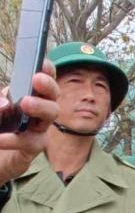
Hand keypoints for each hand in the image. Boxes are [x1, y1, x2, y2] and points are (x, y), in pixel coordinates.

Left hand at [0, 60, 59, 184]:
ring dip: (41, 108)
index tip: (44, 63)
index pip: (42, 82)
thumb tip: (7, 104)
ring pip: (50, 117)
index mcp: (25, 95)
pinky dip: (15, 139)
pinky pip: (31, 142)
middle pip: (52, 97)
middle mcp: (36, 111)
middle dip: (48, 87)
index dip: (47, 71)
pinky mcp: (31, 149)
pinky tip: (0, 139)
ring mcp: (36, 129)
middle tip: (37, 80)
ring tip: (26, 103)